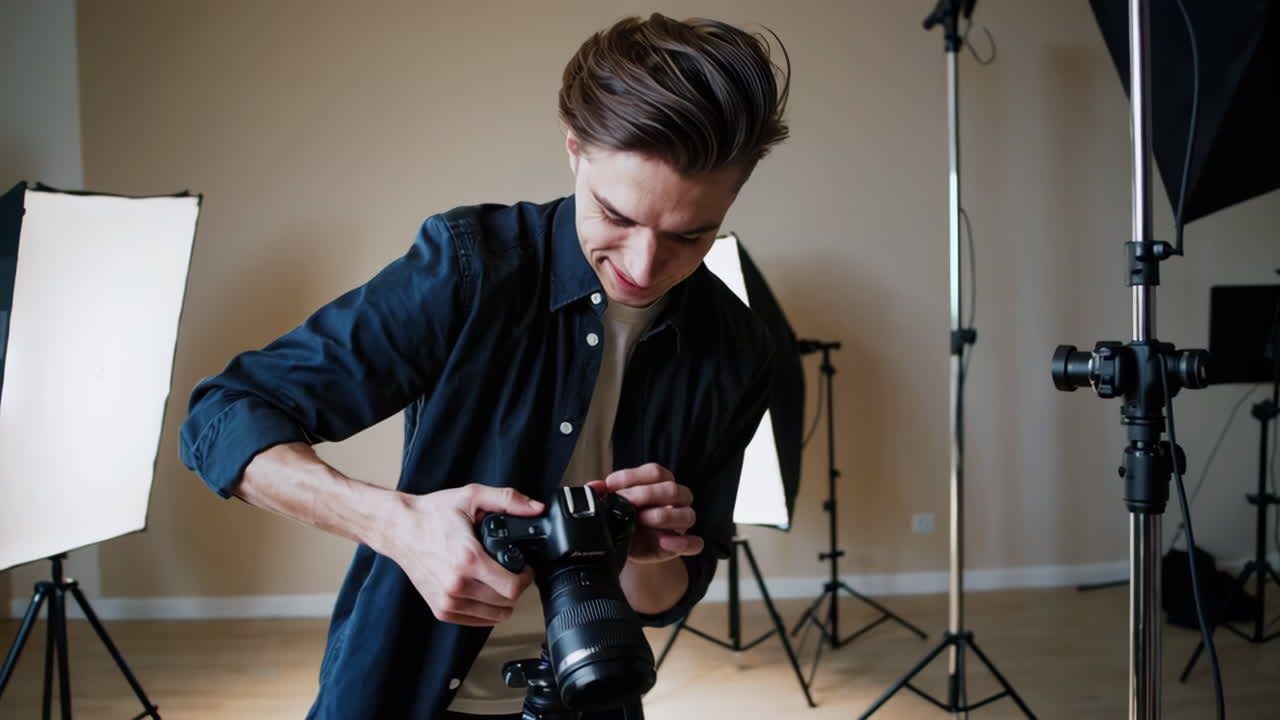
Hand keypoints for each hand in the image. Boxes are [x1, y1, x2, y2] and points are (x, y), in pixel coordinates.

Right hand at [381, 484, 542, 625]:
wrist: (399, 528)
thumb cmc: (432, 514)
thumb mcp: (472, 496)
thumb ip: (508, 500)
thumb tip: (537, 508)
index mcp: (468, 559)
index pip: (512, 587)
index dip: (526, 578)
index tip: (525, 568)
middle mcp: (457, 585)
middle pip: (506, 603)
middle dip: (517, 587)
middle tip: (514, 571)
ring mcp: (447, 600)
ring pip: (494, 616)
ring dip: (503, 600)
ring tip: (498, 580)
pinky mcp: (440, 610)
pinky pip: (477, 621)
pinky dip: (486, 609)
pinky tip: (484, 590)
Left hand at [587, 463, 701, 564]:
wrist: (625, 546)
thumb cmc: (623, 520)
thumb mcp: (611, 506)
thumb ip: (603, 495)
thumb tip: (593, 487)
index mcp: (658, 484)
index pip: (655, 472)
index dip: (633, 476)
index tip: (611, 484)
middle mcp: (674, 500)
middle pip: (672, 490)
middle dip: (647, 494)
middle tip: (626, 502)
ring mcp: (680, 523)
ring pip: (686, 514)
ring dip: (664, 516)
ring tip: (642, 520)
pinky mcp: (681, 545)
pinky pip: (694, 544)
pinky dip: (684, 543)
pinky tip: (665, 542)